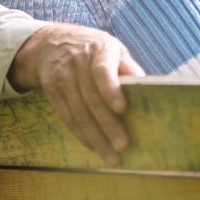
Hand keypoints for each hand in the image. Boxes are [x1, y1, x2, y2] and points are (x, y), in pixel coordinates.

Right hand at [9, 23, 144, 165]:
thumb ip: (129, 68)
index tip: (122, 108)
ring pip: (78, 112)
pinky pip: (66, 116)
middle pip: (92, 98)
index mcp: (99, 50)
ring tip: (111, 157)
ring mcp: (62, 77)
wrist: (52, 42)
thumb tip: (148, 87)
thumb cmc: (95, 50)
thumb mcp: (113, 49)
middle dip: (107, 125)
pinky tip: (93, 147)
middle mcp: (78, 63)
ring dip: (95, 137)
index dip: (111, 89)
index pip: (102, 70)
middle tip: (122, 146)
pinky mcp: (51, 90)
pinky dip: (81, 134)